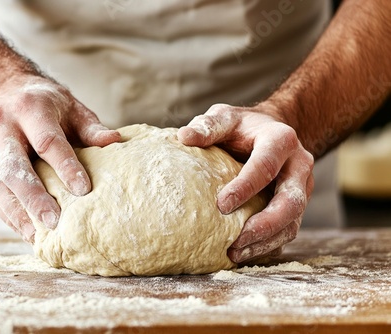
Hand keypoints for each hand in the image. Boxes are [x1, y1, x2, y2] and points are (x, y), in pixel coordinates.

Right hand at [0, 76, 119, 241]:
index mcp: (30, 109)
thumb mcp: (71, 107)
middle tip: (55, 221)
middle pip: (14, 167)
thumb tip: (114, 142)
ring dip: (18, 213)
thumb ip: (91, 127)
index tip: (84, 190)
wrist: (2, 91)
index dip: (65, 166)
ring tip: (38, 236)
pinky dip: (9, 216)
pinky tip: (27, 232)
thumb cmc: (46, 103)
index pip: (47, 142)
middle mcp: (4, 128)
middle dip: (34, 197)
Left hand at [177, 103, 313, 262]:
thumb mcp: (225, 117)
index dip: (246, 186)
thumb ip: (208, 126)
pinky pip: (287, 231)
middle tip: (236, 239)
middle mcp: (298, 166)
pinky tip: (243, 253)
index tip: (221, 205)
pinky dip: (266, 245)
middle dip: (265, 224)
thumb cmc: (242, 127)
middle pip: (291, 200)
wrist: (269, 133)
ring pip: (292, 222)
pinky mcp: (295, 207)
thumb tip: (183, 137)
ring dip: (265, 241)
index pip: (266, 165)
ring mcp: (301, 189)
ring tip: (235, 253)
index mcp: (281, 140)